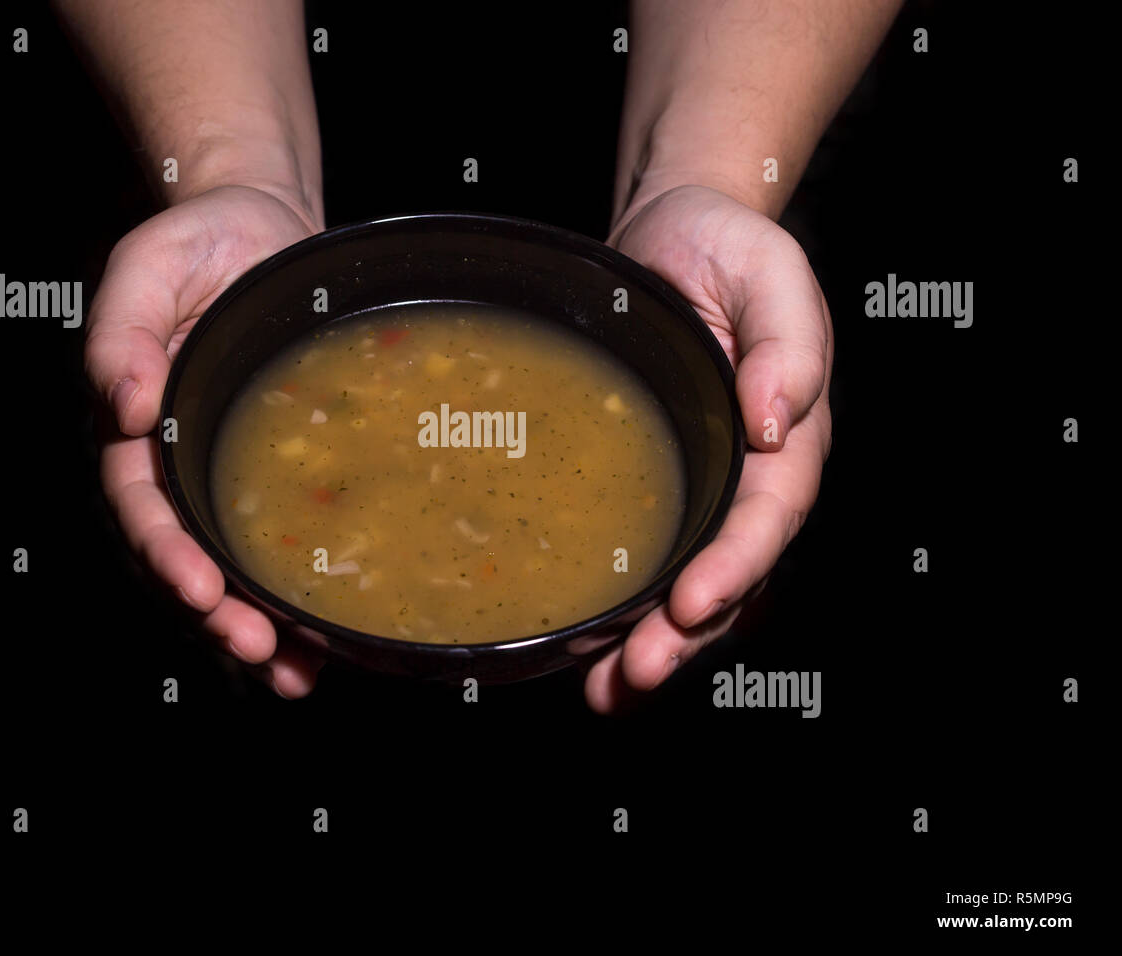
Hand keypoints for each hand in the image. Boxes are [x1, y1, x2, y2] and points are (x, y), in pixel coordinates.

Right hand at [86, 184, 324, 697]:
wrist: (266, 229)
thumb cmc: (200, 243)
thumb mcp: (148, 269)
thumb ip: (121, 332)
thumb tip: (125, 405)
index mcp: (141, 428)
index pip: (142, 506)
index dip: (168, 553)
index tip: (200, 590)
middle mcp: (183, 464)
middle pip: (190, 557)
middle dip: (220, 615)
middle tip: (260, 651)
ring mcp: (231, 476)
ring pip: (238, 569)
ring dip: (262, 627)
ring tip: (296, 673)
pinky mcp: (281, 476)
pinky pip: (286, 543)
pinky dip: (302, 596)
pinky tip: (329, 639)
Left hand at [586, 185, 833, 711]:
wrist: (672, 237)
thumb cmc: (726, 248)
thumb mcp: (768, 271)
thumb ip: (786, 340)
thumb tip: (773, 419)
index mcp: (786, 436)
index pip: (767, 515)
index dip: (735, 566)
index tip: (693, 604)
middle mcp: (745, 477)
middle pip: (728, 575)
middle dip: (685, 635)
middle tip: (635, 673)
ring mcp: (699, 490)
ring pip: (686, 588)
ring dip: (651, 645)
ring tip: (604, 690)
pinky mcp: (654, 491)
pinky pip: (647, 564)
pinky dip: (620, 616)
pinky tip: (584, 658)